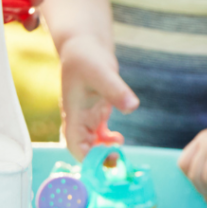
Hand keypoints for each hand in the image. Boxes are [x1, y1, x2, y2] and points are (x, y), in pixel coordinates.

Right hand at [59, 35, 137, 159]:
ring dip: (102, 152)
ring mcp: (86, 116)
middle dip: (96, 159)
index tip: (103, 161)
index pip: (74, 144)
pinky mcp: (96, 111)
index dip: (86, 157)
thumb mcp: (103, 73)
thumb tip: (132, 107)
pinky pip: (98, 133)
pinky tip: (118, 140)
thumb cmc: (88, 58)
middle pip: (82, 148)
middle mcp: (78, 118)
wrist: (85, 46)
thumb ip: (117, 91)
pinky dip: (106, 141)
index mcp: (73, 114)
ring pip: (90, 143)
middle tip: (116, 160)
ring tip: (118, 153)